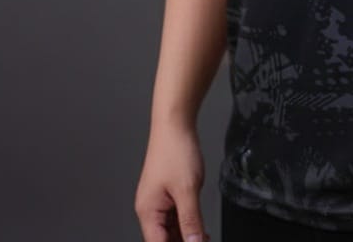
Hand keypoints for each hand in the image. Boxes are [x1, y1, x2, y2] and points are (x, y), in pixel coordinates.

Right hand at [134, 122, 208, 241]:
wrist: (175, 123)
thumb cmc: (175, 150)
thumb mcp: (188, 190)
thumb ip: (191, 220)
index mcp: (148, 212)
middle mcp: (150, 209)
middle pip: (164, 238)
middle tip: (202, 241)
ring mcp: (159, 201)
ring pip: (171, 229)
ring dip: (186, 235)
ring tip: (204, 237)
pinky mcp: (168, 193)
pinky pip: (176, 216)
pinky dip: (187, 223)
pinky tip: (200, 228)